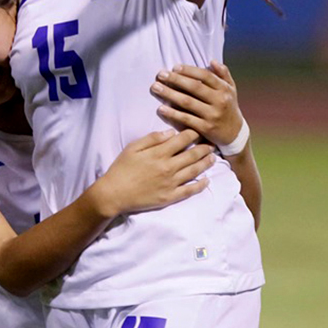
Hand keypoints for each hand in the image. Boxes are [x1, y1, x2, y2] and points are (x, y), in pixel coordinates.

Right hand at [92, 129, 212, 216]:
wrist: (114, 193)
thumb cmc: (121, 168)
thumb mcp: (133, 147)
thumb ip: (152, 138)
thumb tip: (171, 132)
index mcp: (159, 153)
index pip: (182, 140)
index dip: (193, 133)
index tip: (200, 130)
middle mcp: (168, 167)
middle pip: (192, 154)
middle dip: (204, 147)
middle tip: (212, 143)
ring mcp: (171, 183)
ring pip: (194, 171)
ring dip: (206, 163)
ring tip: (213, 157)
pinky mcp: (170, 197)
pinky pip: (190, 190)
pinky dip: (200, 185)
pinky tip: (207, 181)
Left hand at [151, 61, 243, 147]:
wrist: (235, 134)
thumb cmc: (228, 107)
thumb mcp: (231, 89)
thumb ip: (223, 74)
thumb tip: (211, 61)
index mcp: (224, 89)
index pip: (205, 75)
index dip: (189, 70)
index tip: (174, 67)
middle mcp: (220, 101)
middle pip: (194, 87)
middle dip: (175, 79)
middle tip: (160, 75)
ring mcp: (213, 115)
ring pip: (188, 102)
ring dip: (170, 94)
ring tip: (156, 88)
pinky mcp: (206, 128)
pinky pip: (186, 119)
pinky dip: (173, 114)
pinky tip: (161, 108)